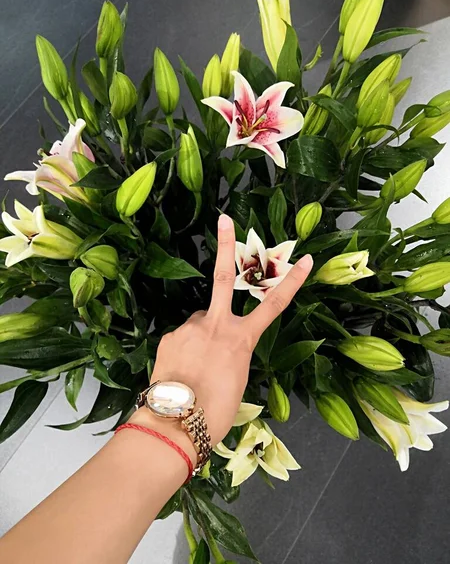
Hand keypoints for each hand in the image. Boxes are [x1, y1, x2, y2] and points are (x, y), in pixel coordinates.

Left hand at [131, 214, 312, 448]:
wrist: (176, 424)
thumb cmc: (216, 412)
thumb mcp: (237, 381)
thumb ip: (231, 353)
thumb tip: (217, 343)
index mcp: (241, 340)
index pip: (273, 305)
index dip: (291, 282)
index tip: (304, 259)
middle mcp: (216, 325)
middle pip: (224, 277)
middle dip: (226, 245)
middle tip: (224, 218)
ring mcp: (190, 327)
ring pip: (201, 322)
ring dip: (203, 336)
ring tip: (197, 368)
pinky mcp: (171, 336)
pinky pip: (184, 337)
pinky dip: (186, 350)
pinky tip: (182, 372)